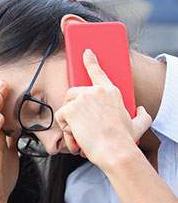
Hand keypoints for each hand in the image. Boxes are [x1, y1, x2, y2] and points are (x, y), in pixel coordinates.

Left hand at [55, 49, 151, 167]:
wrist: (115, 150)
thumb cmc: (125, 140)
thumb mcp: (139, 125)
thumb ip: (142, 115)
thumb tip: (142, 110)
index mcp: (112, 91)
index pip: (98, 72)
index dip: (90, 61)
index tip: (85, 52)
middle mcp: (96, 91)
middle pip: (73, 93)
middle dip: (72, 109)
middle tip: (80, 125)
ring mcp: (83, 98)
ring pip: (65, 106)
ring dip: (69, 121)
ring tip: (81, 133)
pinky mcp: (71, 108)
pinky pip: (60, 117)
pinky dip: (65, 129)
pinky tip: (76, 136)